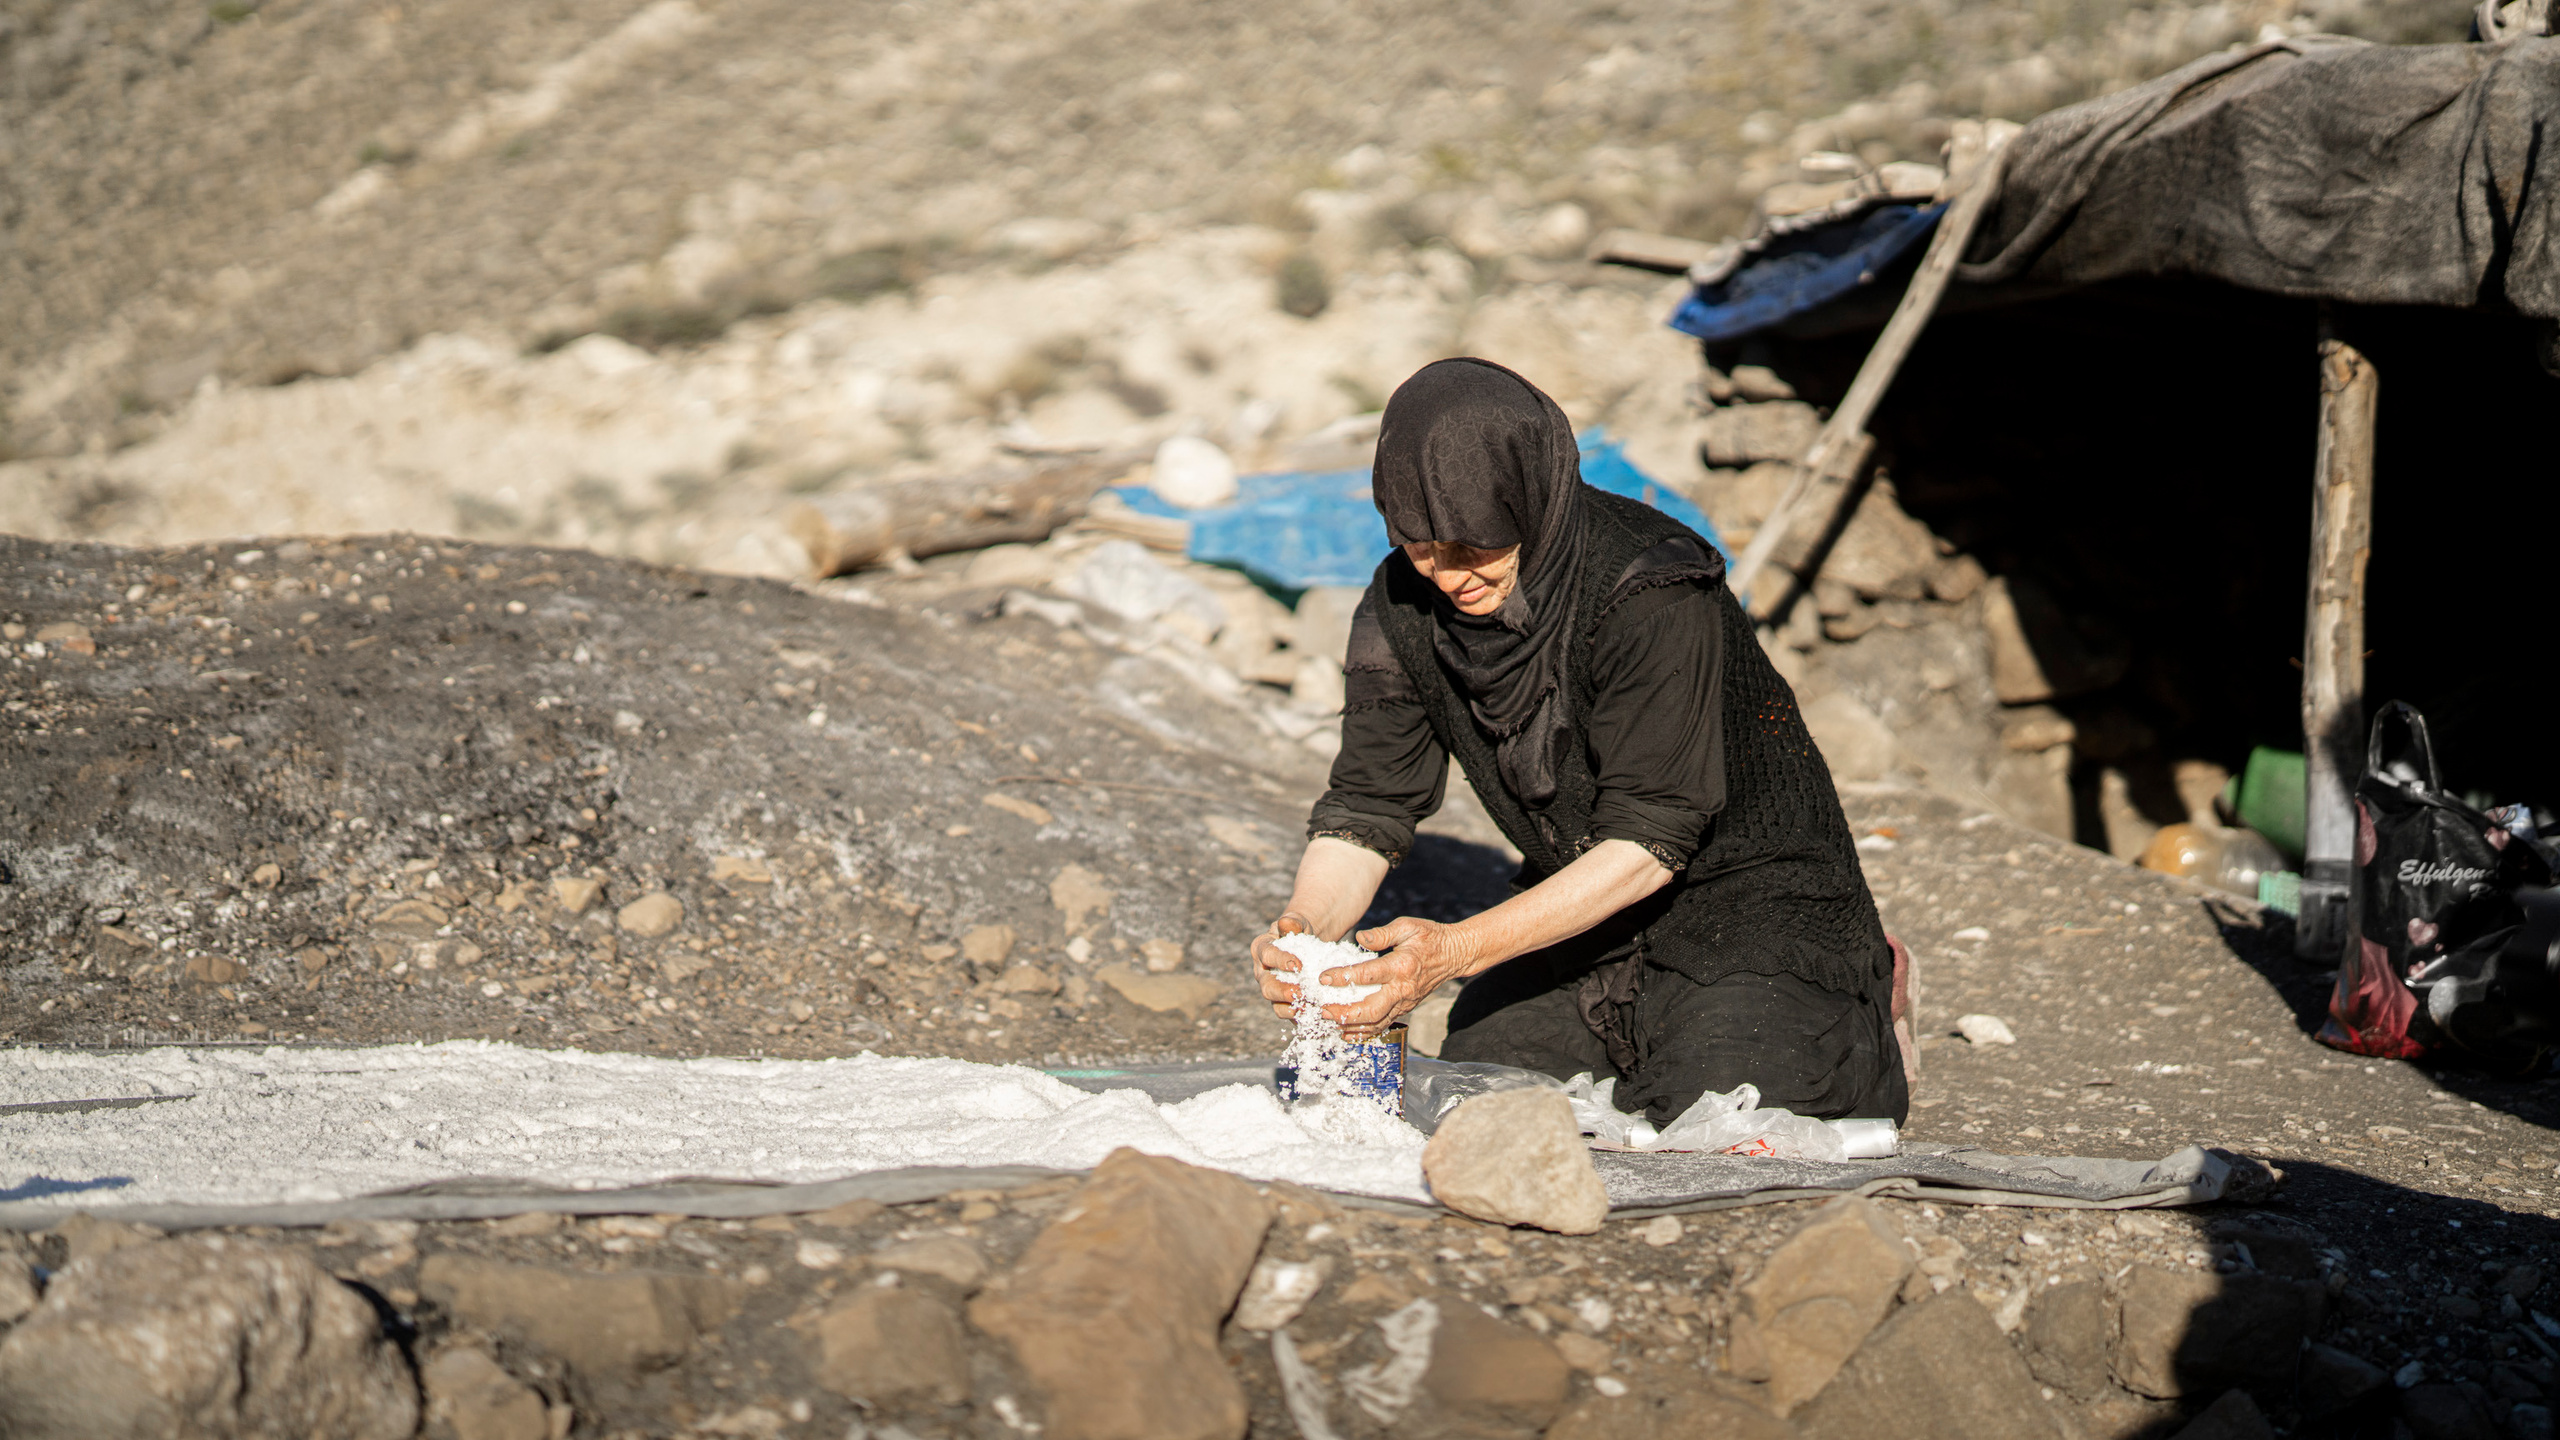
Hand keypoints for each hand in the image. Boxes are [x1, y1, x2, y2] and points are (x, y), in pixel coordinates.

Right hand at [1251, 912, 1313, 1021]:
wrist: (1306, 948)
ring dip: (1293, 1009)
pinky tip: (1318, 1019)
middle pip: (1267, 987)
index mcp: (1261, 949)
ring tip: (1310, 1008)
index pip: (1267, 955)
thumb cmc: (1299, 932)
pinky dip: (1303, 1019)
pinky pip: (1290, 1016)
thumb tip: (1287, 923)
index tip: (1298, 965)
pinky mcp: (1285, 1004)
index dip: (1281, 961)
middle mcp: (1263, 973)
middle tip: (1303, 992)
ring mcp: (1273, 991)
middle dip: (1284, 991)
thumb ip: (1293, 922)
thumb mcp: (1298, 923)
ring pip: (1276, 1005)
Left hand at [1320, 915, 1482, 1040]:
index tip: (1324, 978)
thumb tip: (1359, 938)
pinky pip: (1383, 1025)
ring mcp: (1405, 1002)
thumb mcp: (1408, 926)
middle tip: (1323, 1011)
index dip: (1344, 977)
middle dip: (1345, 1013)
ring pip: (1376, 1022)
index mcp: (1402, 966)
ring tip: (1330, 1023)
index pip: (1368, 974)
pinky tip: (1346, 1031)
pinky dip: (1364, 1031)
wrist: (1454, 955)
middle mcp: (1403, 989)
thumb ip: (1382, 933)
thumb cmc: (1429, 937)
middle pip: (1372, 1009)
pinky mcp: (1405, 1009)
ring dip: (1351, 1026)